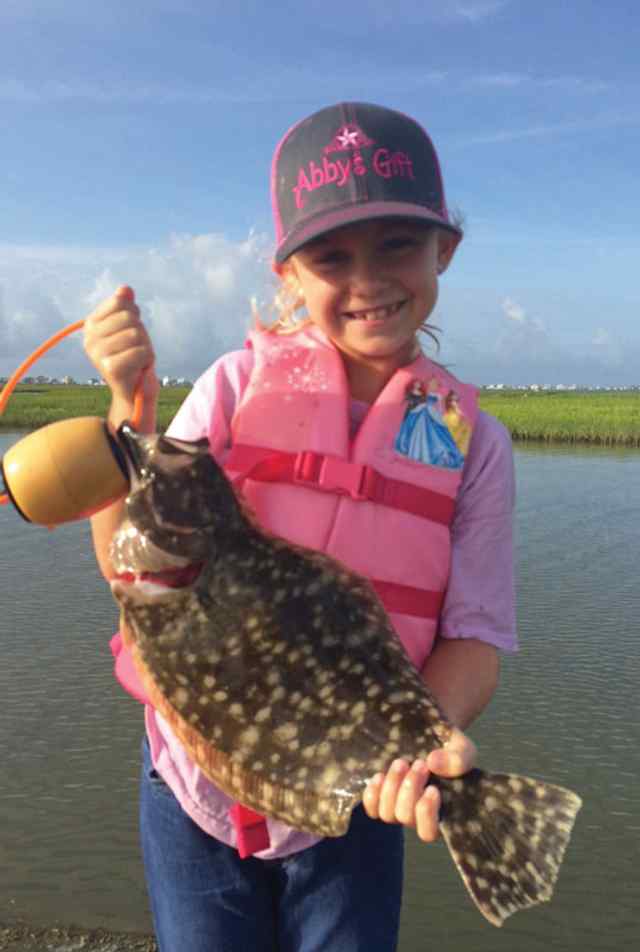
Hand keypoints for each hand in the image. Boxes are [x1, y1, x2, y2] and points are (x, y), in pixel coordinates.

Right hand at [83, 286, 157, 426]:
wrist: (134, 389)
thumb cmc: (133, 355)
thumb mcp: (131, 327)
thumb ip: (126, 306)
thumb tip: (125, 289)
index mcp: (90, 324)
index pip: (119, 301)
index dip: (133, 313)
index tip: (131, 328)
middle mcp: (89, 338)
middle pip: (129, 317)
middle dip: (141, 331)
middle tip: (136, 347)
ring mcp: (97, 353)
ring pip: (136, 334)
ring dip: (145, 345)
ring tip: (138, 357)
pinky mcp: (109, 367)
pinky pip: (141, 351)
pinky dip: (147, 358)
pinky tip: (139, 367)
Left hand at [362, 727, 476, 841]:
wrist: (428, 732)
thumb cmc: (448, 746)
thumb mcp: (461, 747)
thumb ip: (458, 758)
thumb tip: (433, 763)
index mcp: (441, 812)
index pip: (429, 832)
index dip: (427, 815)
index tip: (433, 788)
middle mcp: (417, 815)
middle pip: (406, 817)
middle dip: (410, 790)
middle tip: (420, 764)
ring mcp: (397, 807)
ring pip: (387, 813)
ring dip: (392, 787)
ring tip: (401, 763)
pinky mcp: (381, 797)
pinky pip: (371, 807)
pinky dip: (373, 794)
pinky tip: (380, 776)